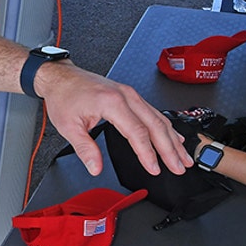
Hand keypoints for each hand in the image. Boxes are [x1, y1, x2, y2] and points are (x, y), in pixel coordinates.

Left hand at [37, 63, 191, 176]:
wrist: (61, 76)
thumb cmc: (64, 96)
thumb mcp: (68, 126)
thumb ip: (85, 148)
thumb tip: (95, 167)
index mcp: (112, 102)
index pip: (137, 132)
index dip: (148, 153)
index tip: (155, 168)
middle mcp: (126, 96)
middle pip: (156, 125)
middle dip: (170, 149)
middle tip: (179, 167)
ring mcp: (130, 94)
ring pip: (159, 118)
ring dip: (173, 139)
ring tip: (183, 157)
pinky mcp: (130, 95)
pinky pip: (153, 112)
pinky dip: (166, 127)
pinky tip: (174, 137)